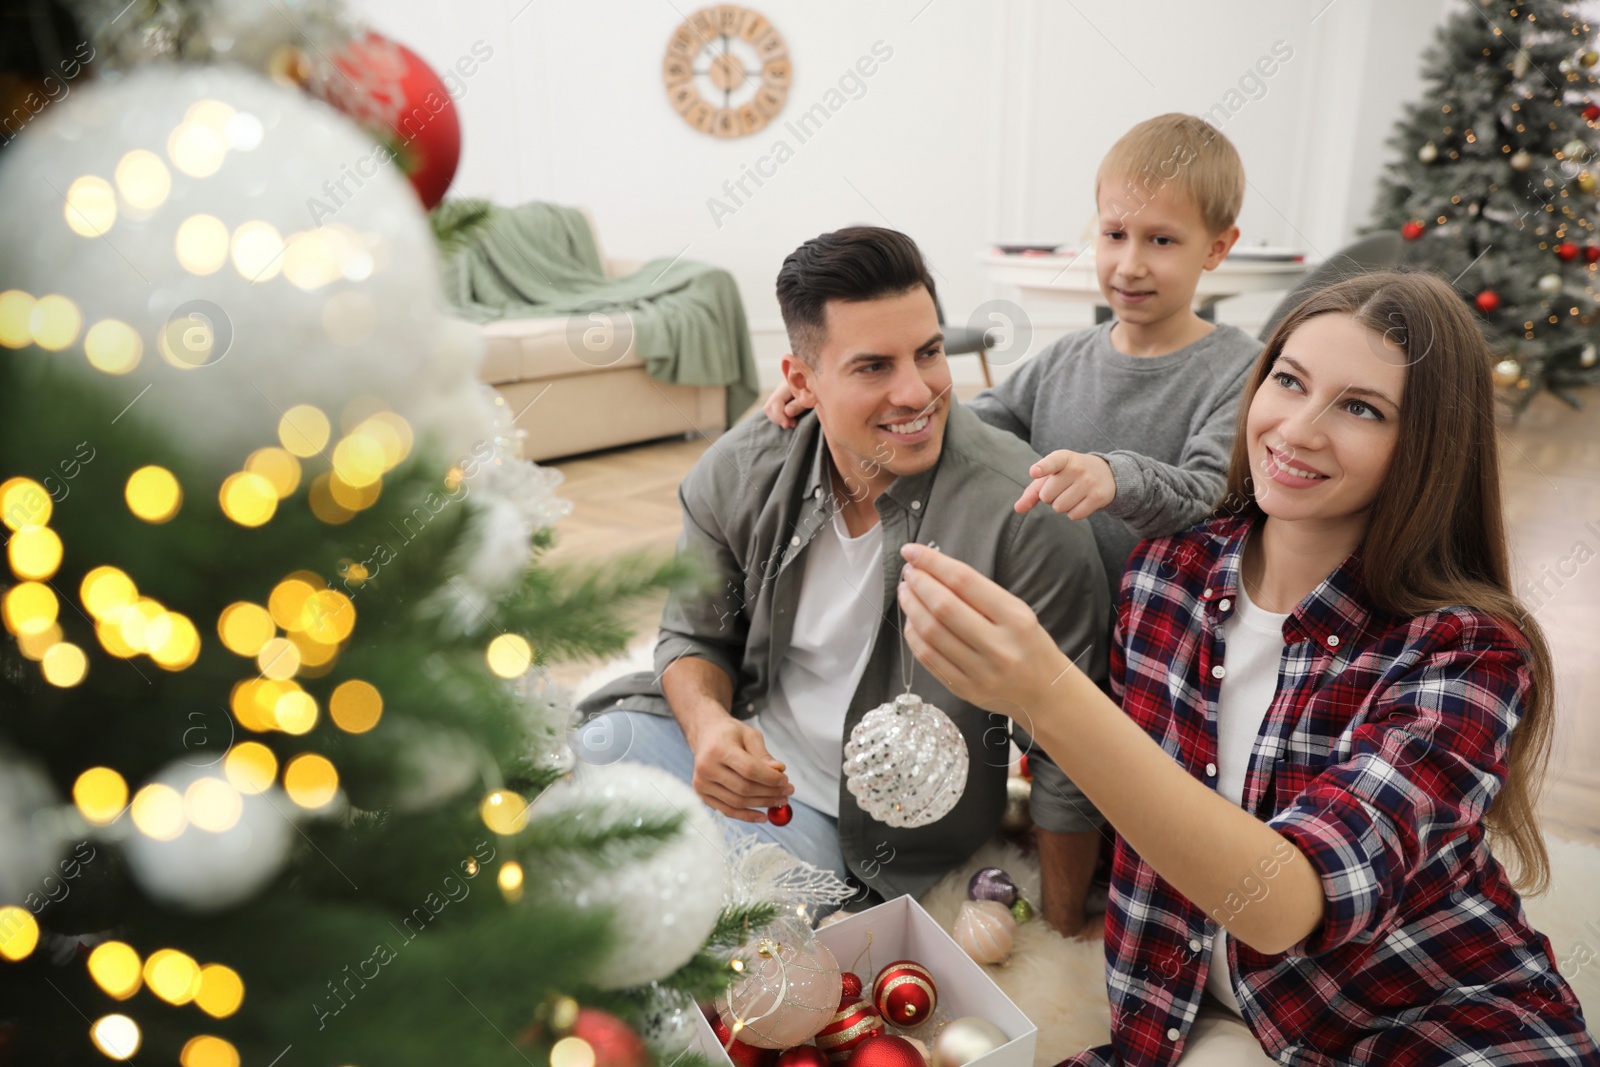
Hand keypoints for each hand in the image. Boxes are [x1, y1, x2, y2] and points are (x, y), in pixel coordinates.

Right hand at [684, 717, 792, 822]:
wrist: (706, 736)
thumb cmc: (730, 734)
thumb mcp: (749, 735)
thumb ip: (763, 755)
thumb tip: (779, 771)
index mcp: (718, 749)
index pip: (749, 769)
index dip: (770, 778)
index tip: (786, 780)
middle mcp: (706, 768)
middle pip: (744, 788)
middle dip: (770, 792)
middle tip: (788, 792)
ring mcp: (702, 784)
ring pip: (737, 802)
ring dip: (762, 804)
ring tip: (780, 801)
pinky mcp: (702, 795)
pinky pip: (727, 811)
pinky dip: (746, 816)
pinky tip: (763, 816)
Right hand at [761, 381, 813, 428]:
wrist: (820, 383)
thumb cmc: (817, 391)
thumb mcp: (811, 398)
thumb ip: (799, 404)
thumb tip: (787, 412)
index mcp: (787, 386)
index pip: (775, 402)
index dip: (779, 416)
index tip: (787, 425)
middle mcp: (780, 389)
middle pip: (768, 407)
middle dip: (778, 418)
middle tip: (793, 423)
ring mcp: (780, 395)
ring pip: (770, 410)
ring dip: (779, 419)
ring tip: (793, 421)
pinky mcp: (782, 400)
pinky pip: (774, 411)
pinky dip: (781, 417)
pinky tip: (792, 419)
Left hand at [896, 543, 1071, 716]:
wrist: (1046, 693)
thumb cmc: (1030, 646)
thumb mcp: (1019, 613)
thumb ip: (980, 595)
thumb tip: (934, 571)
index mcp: (1016, 619)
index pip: (964, 581)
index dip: (933, 562)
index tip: (913, 551)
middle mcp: (998, 647)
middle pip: (943, 607)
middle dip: (919, 583)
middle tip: (909, 572)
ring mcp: (980, 672)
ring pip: (930, 633)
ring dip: (911, 607)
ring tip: (906, 592)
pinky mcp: (964, 689)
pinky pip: (927, 658)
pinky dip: (913, 635)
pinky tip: (911, 621)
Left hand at [1014, 450, 1115, 519]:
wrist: (1105, 473)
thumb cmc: (1069, 475)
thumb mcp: (1051, 476)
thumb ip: (1032, 491)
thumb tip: (1018, 509)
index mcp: (1063, 458)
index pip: (1051, 462)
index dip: (1042, 468)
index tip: (1035, 472)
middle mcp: (1077, 468)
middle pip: (1047, 496)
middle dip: (1050, 497)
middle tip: (1062, 488)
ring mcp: (1089, 482)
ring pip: (1059, 507)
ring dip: (1061, 506)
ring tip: (1072, 494)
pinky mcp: (1098, 497)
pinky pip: (1074, 515)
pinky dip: (1073, 513)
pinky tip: (1081, 501)